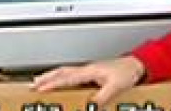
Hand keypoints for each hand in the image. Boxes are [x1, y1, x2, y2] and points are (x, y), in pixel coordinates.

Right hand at [31, 56, 146, 105]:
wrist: (138, 65)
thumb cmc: (128, 72)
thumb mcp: (115, 87)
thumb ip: (101, 98)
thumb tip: (90, 107)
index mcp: (90, 71)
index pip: (66, 77)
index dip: (52, 84)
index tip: (39, 89)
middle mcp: (87, 69)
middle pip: (62, 71)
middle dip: (46, 78)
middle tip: (33, 85)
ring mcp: (89, 70)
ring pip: (66, 71)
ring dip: (52, 76)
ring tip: (41, 82)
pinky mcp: (93, 73)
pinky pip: (72, 74)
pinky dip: (63, 77)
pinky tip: (63, 82)